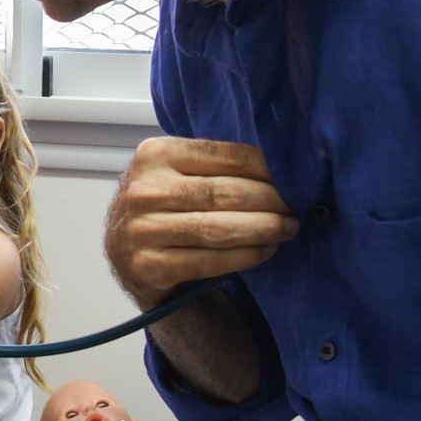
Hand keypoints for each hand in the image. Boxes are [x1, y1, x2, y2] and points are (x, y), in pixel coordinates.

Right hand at [106, 139, 297, 306]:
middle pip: (227, 193)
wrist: (124, 251)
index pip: (226, 157)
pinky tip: (265, 250)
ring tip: (288, 228)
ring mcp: (143, 229)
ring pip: (220, 228)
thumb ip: (214, 165)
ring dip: (264, 229)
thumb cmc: (162, 205)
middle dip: (272, 201)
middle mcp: (144, 190)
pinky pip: (210, 260)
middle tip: (296, 207)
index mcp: (154, 154)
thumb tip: (281, 166)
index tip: (293, 177)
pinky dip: (245, 256)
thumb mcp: (176, 171)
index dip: (268, 168)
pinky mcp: (149, 265)